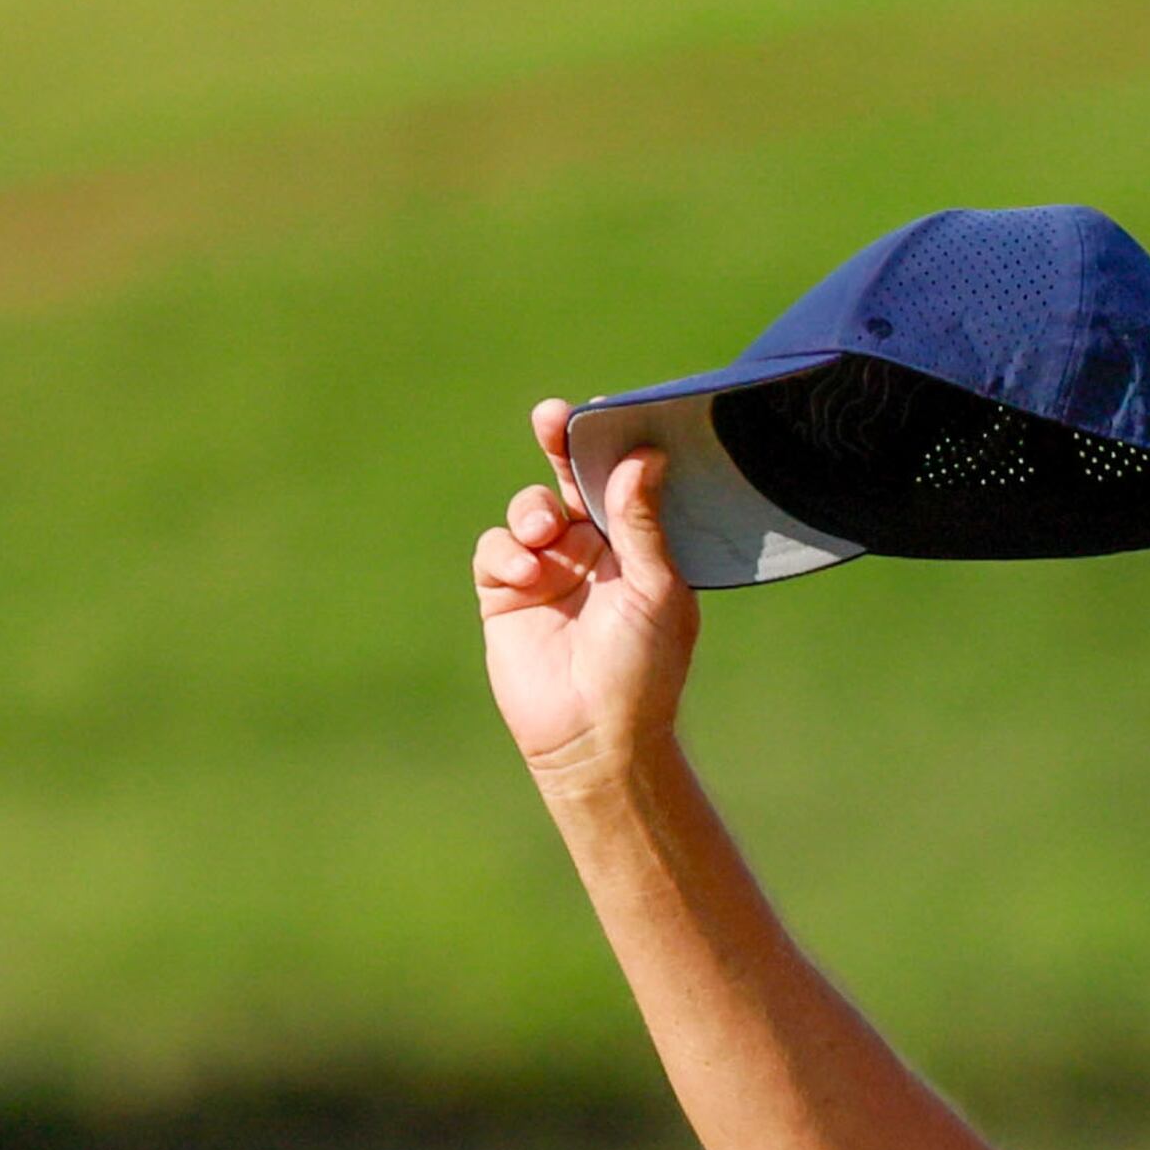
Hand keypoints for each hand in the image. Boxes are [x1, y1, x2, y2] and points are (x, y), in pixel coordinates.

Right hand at [473, 397, 698, 781]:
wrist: (594, 734)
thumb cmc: (642, 667)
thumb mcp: (655, 589)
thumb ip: (642, 522)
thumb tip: (642, 456)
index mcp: (640, 546)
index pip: (622, 481)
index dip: (609, 445)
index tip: (599, 414)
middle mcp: (595, 551)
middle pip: (569, 479)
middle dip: (558, 445)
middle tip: (551, 419)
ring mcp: (549, 569)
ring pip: (529, 509)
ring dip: (532, 512)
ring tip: (543, 537)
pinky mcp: (506, 591)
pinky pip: (495, 547)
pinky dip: (505, 551)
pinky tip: (525, 572)